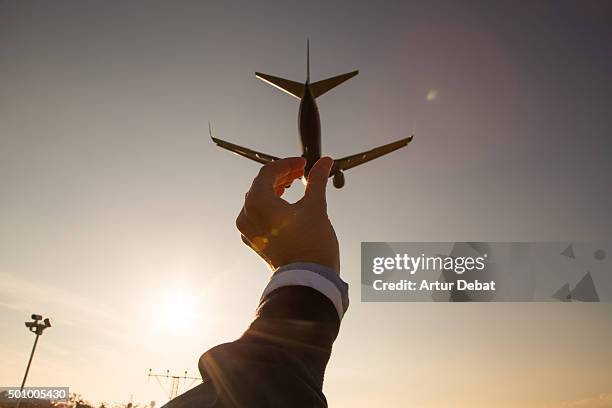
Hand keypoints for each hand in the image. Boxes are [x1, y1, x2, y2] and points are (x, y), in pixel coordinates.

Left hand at [236, 157, 339, 272]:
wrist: (308, 280)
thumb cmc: (311, 245)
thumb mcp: (316, 206)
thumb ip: (317, 180)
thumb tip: (324, 162)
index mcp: (257, 202)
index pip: (268, 172)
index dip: (288, 164)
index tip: (303, 163)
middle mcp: (247, 215)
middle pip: (261, 185)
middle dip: (281, 175)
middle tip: (300, 172)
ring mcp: (248, 231)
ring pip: (258, 200)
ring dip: (275, 190)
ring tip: (292, 185)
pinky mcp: (255, 241)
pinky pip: (258, 216)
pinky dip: (270, 207)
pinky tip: (285, 206)